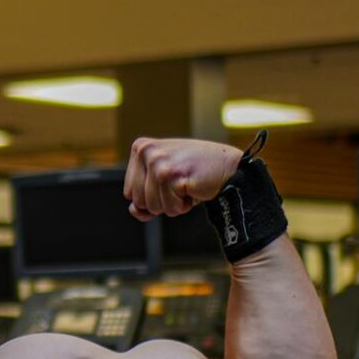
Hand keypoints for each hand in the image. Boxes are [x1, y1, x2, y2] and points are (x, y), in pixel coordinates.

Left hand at [123, 138, 241, 221]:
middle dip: (160, 201)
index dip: (150, 196)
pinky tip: (193, 188)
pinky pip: (170, 208)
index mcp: (140, 148)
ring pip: (153, 207)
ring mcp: (158, 162)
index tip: (169, 180)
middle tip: (179, 183)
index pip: (129, 192)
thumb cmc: (195, 174)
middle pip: (138, 201)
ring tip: (186, 185)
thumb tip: (133, 209)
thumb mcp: (162, 182)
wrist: (228, 167)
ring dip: (173, 203)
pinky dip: (183, 205)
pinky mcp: (171, 175)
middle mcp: (146, 151)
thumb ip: (143, 197)